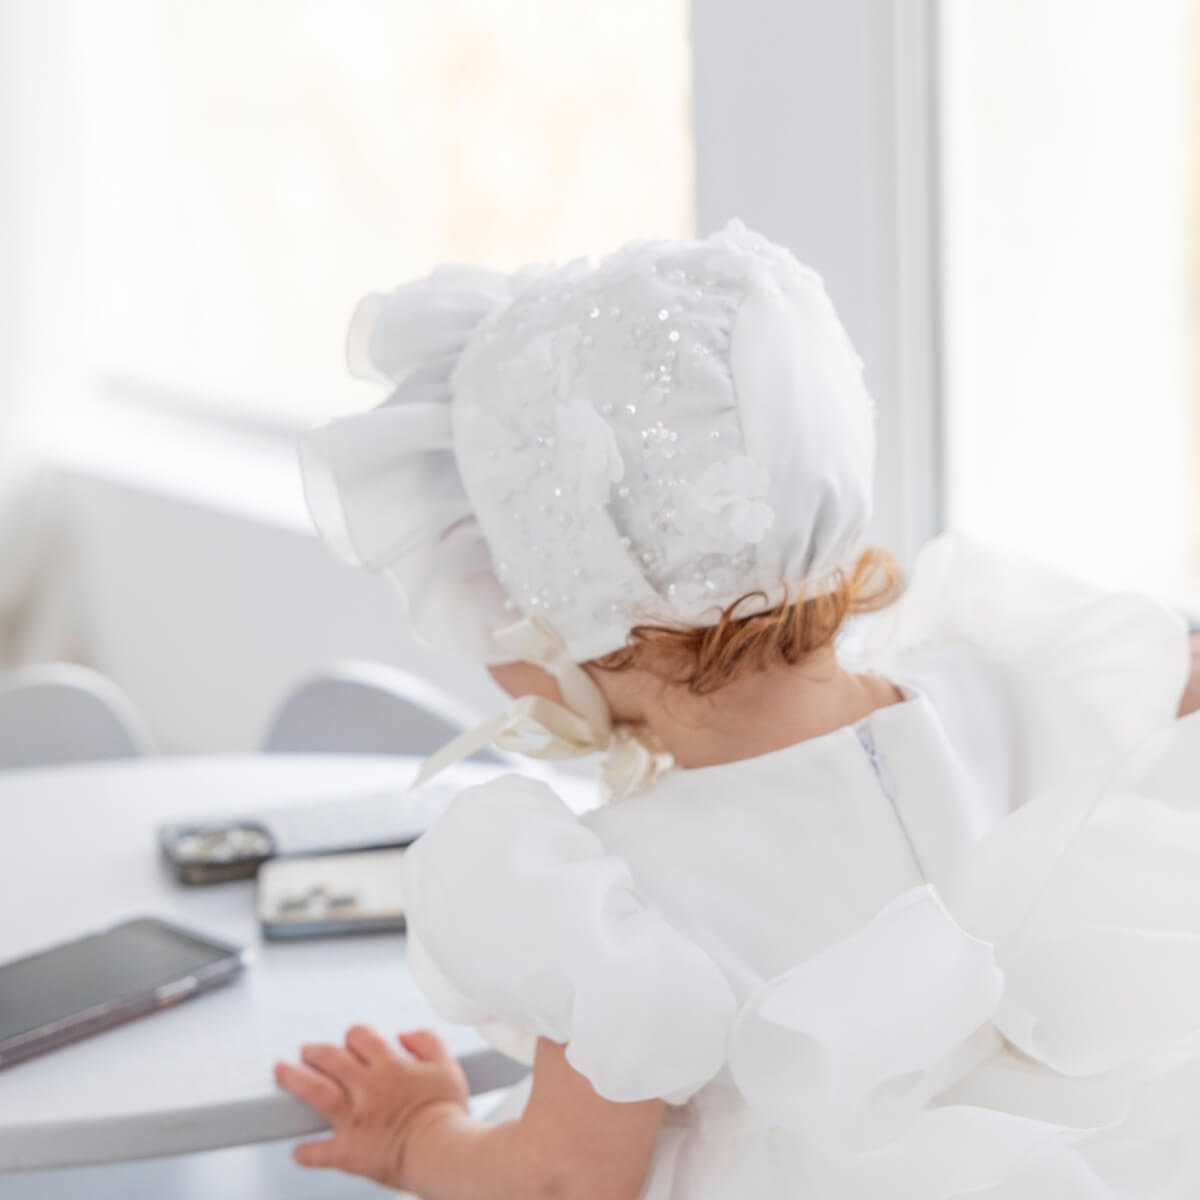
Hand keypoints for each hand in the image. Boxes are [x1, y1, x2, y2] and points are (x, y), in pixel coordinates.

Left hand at [275, 1024, 469, 1189]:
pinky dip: (307, 1152)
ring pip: (315, 1092)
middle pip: (331, 1058)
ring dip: (295, 1079)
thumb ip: (427, 1042)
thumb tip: (404, 1034)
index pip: (362, 1037)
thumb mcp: (447, 1066)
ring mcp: (354, 1119)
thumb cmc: (447, 1112)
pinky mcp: (349, 1151)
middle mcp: (367, 1088)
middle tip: (307, 1050)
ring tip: (282, 1070)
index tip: (352, 1042)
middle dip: (315, 1051)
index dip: (354, 1036)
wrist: (442, 1152)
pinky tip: (299, 1150)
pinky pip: (319, 1151)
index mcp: (390, 1066)